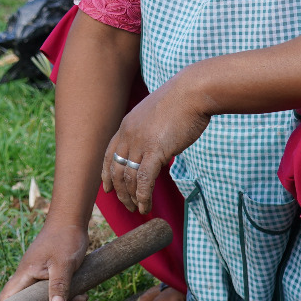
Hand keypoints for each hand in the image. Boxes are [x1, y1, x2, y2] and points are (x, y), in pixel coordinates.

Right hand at [0, 221, 90, 300]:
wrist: (72, 221)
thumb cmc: (64, 239)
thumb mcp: (63, 264)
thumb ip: (59, 285)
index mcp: (25, 275)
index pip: (7, 299)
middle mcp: (29, 278)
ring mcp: (40, 278)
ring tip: (80, 298)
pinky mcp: (51, 277)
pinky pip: (56, 294)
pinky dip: (68, 297)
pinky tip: (82, 294)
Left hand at [101, 75, 212, 213]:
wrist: (193, 91)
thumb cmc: (182, 101)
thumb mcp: (157, 113)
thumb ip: (151, 130)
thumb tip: (157, 146)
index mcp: (127, 124)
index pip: (109, 153)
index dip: (106, 173)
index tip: (107, 188)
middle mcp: (129, 134)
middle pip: (116, 169)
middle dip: (119, 191)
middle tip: (126, 205)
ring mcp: (140, 142)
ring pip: (128, 177)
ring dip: (131, 197)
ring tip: (138, 209)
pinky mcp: (156, 150)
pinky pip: (145, 179)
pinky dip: (143, 196)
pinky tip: (146, 206)